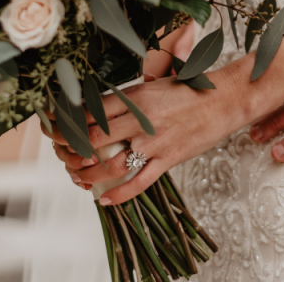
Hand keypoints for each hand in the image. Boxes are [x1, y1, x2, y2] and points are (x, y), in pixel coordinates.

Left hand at [41, 68, 250, 204]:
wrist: (226, 99)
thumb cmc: (191, 89)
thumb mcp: (154, 84)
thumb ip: (128, 98)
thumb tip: (99, 108)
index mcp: (136, 96)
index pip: (91, 111)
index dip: (69, 123)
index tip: (56, 129)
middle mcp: (142, 119)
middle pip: (94, 139)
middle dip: (73, 150)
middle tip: (63, 155)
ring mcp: (156, 142)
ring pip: (112, 164)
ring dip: (89, 174)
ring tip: (78, 177)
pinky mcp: (169, 159)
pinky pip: (140, 182)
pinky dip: (120, 194)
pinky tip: (104, 199)